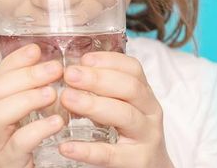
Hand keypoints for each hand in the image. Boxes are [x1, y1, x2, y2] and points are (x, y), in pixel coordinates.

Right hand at [0, 44, 64, 167]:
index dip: (16, 61)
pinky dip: (37, 130)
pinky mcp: (7, 165)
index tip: (37, 49)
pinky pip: (17, 145)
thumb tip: (56, 75)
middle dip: (26, 75)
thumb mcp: (18, 126)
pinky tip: (57, 122)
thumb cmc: (12, 156)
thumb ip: (31, 103)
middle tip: (56, 68)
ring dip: (27, 98)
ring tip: (53, 93)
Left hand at [57, 52, 173, 167]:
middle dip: (98, 78)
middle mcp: (150, 113)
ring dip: (94, 105)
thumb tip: (70, 73)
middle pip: (130, 88)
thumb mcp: (125, 109)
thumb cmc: (130, 137)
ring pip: (125, 116)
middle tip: (70, 74)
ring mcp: (147, 137)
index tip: (83, 59)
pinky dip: (87, 150)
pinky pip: (111, 154)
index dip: (109, 61)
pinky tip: (66, 146)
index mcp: (145, 96)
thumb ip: (104, 93)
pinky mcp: (137, 161)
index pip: (134, 69)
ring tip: (67, 99)